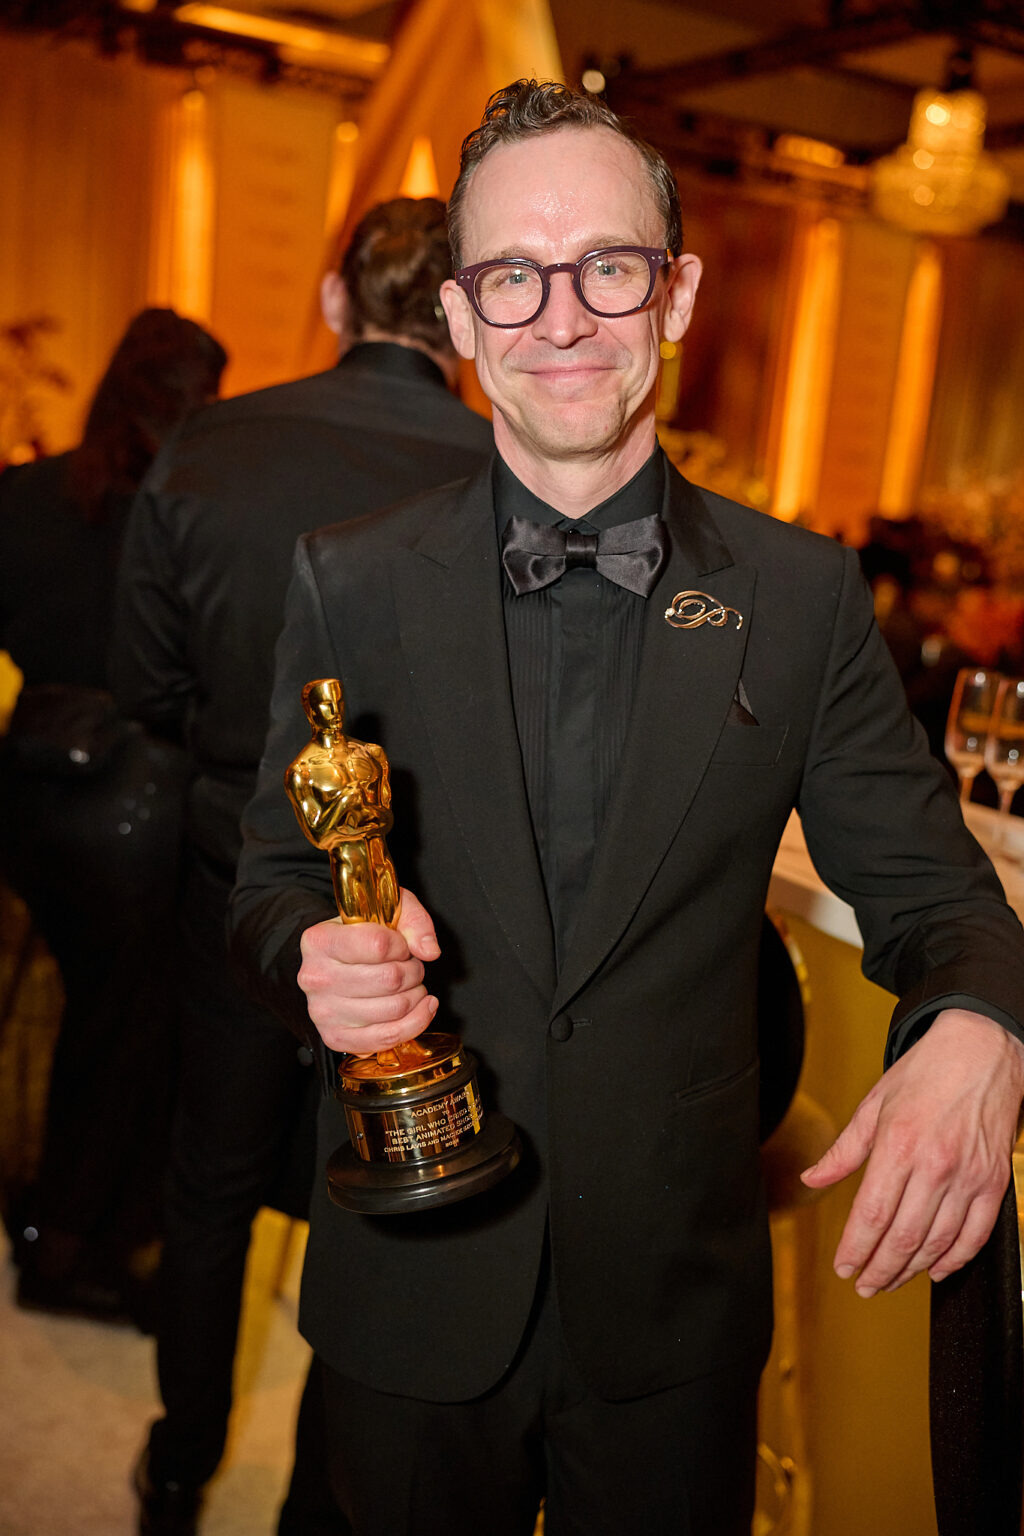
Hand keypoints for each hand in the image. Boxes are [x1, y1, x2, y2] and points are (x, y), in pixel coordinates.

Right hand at [297, 888, 439, 1054]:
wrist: (334, 963)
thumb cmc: (360, 935)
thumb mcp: (386, 910)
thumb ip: (413, 919)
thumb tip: (429, 951)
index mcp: (319, 941)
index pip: (379, 944)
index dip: (402, 945)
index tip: (400, 945)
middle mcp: (315, 978)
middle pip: (390, 979)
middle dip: (414, 971)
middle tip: (410, 965)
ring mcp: (323, 1012)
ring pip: (394, 1009)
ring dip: (416, 995)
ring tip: (411, 984)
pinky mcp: (335, 1037)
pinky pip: (388, 1037)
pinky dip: (416, 1023)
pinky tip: (423, 1007)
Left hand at [801, 1008, 1023, 1296]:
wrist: (982, 1050)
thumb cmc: (927, 1072)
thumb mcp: (874, 1104)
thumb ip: (844, 1150)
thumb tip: (813, 1178)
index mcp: (898, 1144)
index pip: (871, 1214)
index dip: (855, 1248)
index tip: (844, 1266)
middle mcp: (935, 1165)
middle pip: (903, 1236)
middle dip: (880, 1269)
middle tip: (865, 1284)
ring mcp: (969, 1176)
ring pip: (938, 1242)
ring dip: (912, 1270)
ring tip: (891, 1280)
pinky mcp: (994, 1182)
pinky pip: (975, 1234)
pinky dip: (955, 1259)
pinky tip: (936, 1269)